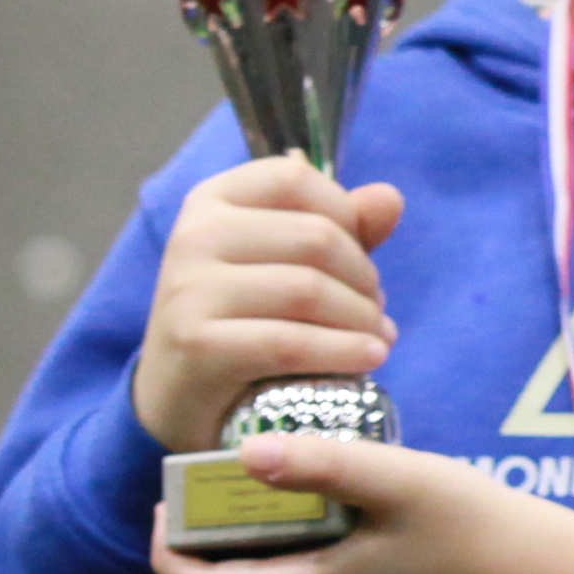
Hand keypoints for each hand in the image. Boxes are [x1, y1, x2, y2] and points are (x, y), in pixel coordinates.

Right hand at [131, 156, 402, 453]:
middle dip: (363, 278)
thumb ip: (343, 226)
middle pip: (315, 237)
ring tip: (376, 338)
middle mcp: (193, 236)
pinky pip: (291, 342)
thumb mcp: (290, 262)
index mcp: (212, 201)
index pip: (294, 178)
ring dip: (361, 319)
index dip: (345, 214)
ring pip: (308, 290)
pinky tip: (370, 358)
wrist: (182, 394)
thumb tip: (390, 198)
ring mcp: (189, 290)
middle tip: (374, 308)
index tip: (358, 254)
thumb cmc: (247, 317)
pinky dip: (344, 351)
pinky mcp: (196, 345)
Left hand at [153, 435, 573, 573]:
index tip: (176, 493)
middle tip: (208, 494)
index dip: (171, 543)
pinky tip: (304, 532)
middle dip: (194, 555)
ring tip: (251, 506)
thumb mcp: (401, 480)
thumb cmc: (478, 528)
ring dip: (231, 568)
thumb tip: (244, 451)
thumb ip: (319, 464)